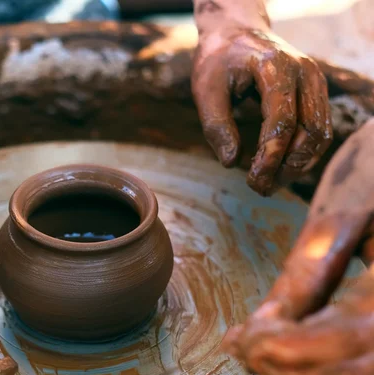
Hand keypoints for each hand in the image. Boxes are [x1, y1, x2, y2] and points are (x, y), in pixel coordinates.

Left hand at [192, 27, 332, 195]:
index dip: (270, 156)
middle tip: (260, 188)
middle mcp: (305, 72)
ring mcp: (315, 82)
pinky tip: (279, 170)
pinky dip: (302, 155)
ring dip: (297, 166)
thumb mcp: (206, 90)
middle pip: (310, 131)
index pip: (282, 121)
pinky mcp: (316, 93)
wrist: (237, 33)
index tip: (253, 180)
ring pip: (320, 134)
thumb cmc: (218, 61)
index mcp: (276, 67)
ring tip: (269, 184)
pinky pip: (319, 130)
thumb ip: (216, 126)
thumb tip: (231, 162)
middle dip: (286, 167)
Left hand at [224, 119, 373, 374]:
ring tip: (256, 353)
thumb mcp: (343, 207)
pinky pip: (369, 360)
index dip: (292, 348)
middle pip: (361, 371)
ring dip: (307, 372)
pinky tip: (285, 350)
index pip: (351, 333)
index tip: (245, 340)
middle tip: (244, 351)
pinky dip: (325, 363)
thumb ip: (308, 268)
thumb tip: (265, 321)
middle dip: (293, 367)